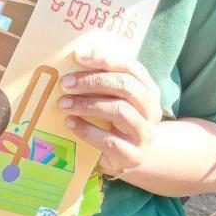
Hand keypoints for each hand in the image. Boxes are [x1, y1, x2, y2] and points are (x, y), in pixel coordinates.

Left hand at [59, 43, 161, 177]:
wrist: (127, 159)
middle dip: (92, 82)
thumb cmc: (115, 123)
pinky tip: (70, 123)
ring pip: (119, 111)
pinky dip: (87, 130)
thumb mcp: (113, 100)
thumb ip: (102, 82)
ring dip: (87, 104)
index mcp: (148, 90)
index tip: (78, 56)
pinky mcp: (133, 156)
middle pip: (125, 86)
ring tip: (64, 103)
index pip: (130, 67)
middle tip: (65, 83)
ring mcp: (145, 134)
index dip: (104, 59)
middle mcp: (152, 110)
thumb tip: (76, 59)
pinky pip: (110, 141)